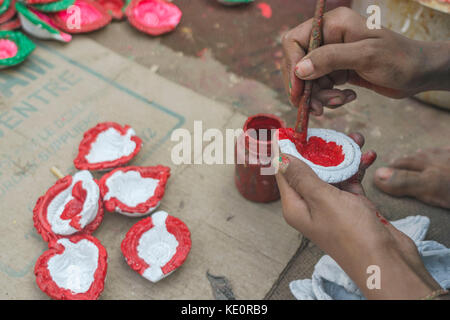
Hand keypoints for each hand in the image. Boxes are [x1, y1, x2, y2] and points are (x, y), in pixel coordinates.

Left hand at [275, 133, 441, 298]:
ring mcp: (332, 207)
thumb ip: (302, 177)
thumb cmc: (351, 233)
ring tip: (357, 139)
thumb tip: (281, 159)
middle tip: (331, 133)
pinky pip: (350, 182)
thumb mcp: (322, 199)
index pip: (284, 173)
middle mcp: (310, 205)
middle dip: (321, 150)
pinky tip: (369, 156)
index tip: (291, 130)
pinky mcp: (351, 207)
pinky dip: (358, 170)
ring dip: (344, 157)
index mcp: (295, 206)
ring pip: (333, 174)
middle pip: (309, 170)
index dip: (286, 151)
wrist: (386, 261)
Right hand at [281, 7, 449, 114]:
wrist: (420, 73)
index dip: (292, 68)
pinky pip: (321, 87)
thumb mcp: (365, 56)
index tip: (298, 93)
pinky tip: (348, 97)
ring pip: (309, 80)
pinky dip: (330, 97)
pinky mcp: (337, 70)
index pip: (294, 42)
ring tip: (341, 101)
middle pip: (299, 65)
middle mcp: (328, 37)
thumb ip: (330, 59)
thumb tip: (299, 70)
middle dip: (307, 88)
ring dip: (321, 96)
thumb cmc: (399, 59)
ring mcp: (332, 55)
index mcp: (332, 24)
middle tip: (318, 108)